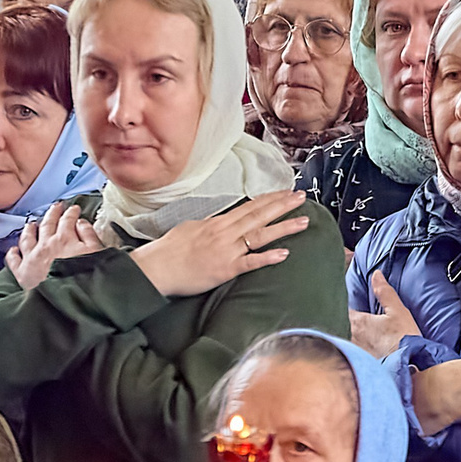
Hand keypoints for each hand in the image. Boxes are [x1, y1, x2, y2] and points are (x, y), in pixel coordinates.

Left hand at [9, 204, 106, 290]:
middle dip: (52, 213)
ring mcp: (32, 258)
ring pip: (27, 237)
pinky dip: (13, 253)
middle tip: (56, 207)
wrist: (69, 299)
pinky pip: (14, 260)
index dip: (71, 213)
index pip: (67, 220)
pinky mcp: (23, 273)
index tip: (74, 209)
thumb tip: (81, 223)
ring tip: (32, 223)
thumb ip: (88, 235)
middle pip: (47, 224)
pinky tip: (13, 249)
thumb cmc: (86, 279)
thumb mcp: (96, 253)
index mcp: (64, 239)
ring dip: (30, 228)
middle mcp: (45, 245)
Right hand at [130, 190, 310, 297]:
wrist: (156, 268)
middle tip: (302, 196)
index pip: (249, 206)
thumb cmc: (169, 250)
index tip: (286, 191)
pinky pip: (250, 262)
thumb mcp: (191, 228)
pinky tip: (284, 254)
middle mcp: (225, 232)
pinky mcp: (225, 269)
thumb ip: (211, 225)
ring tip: (304, 220)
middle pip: (259, 215)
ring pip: (260, 235)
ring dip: (283, 227)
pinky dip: (267, 258)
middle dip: (283, 205)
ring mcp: (227, 250)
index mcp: (218, 222)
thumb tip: (222, 221)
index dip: (270, 199)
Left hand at [350, 270, 422, 357]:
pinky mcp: (364, 364)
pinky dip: (366, 349)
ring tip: (375, 335)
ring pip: (355, 339)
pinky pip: (361, 353)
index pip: (347, 308)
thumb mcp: (398, 311)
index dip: (353, 303)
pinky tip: (377, 349)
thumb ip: (384, 292)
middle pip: (350, 324)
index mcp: (357, 322)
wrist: (409, 369)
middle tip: (370, 319)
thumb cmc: (404, 340)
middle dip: (358, 321)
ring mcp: (357, 352)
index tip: (359, 301)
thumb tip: (376, 276)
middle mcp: (352, 338)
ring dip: (362, 336)